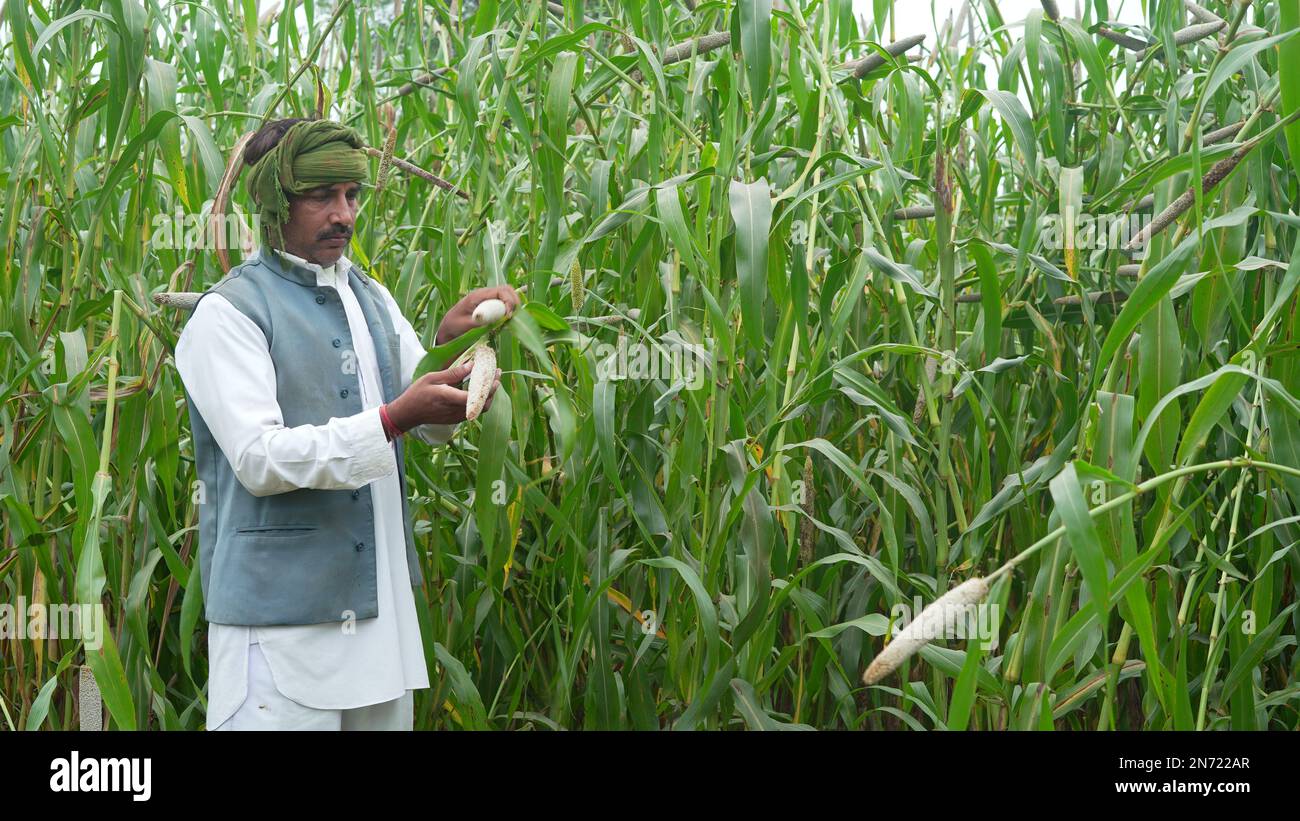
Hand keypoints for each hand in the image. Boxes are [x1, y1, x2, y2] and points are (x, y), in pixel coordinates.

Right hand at [385, 362, 500, 428]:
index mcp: (449, 398)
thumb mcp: (433, 378)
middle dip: (493, 389)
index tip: (495, 375)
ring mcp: (457, 417)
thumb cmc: (418, 393)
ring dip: (489, 395)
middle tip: (497, 374)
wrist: (409, 413)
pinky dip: (482, 401)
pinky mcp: (457, 420)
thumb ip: (453, 373)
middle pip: (483, 404)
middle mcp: (455, 410)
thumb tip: (472, 365)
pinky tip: (481, 390)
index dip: (488, 387)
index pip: (475, 396)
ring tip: (492, 380)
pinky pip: (475, 411)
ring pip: (481, 409)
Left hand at [434, 285, 521, 346]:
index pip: (499, 291)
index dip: (508, 301)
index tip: (508, 315)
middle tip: (513, 316)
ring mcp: (487, 299)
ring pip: (507, 295)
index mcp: (477, 296)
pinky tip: (506, 320)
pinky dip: (508, 310)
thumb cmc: (454, 326)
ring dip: (512, 305)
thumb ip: (480, 322)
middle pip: (506, 289)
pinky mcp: (489, 305)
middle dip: (514, 301)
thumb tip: (497, 320)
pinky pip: (503, 303)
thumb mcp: (465, 325)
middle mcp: (484, 294)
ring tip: (510, 318)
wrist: (448, 328)